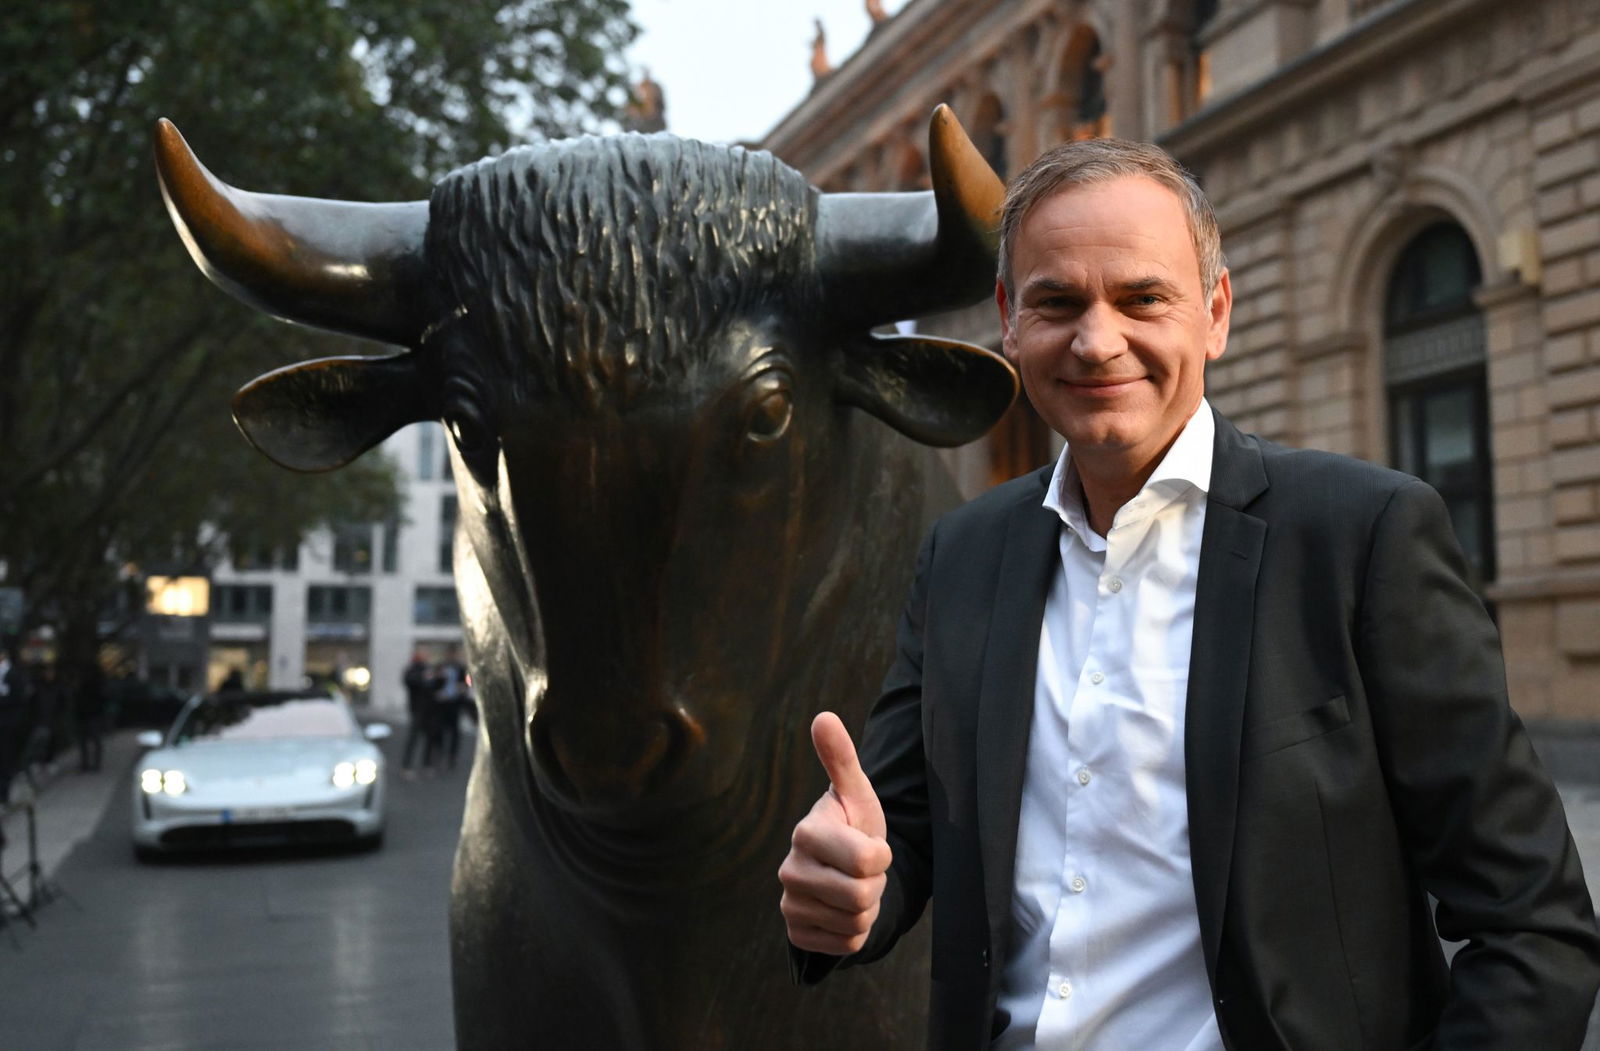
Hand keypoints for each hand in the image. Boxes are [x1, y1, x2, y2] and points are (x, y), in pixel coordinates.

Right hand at [778, 712, 891, 954]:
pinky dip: (855, 931)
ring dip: (867, 907)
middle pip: (862, 895)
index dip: (881, 855)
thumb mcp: (856, 793)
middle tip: (862, 870)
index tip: (870, 844)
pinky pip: (848, 944)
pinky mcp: (798, 936)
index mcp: (805, 833)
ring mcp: (790, 907)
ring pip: (856, 922)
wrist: (843, 871)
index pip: (868, 860)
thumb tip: (823, 716)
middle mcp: (789, 871)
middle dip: (874, 884)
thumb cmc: (853, 825)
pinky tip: (843, 910)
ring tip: (853, 885)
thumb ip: (842, 757)